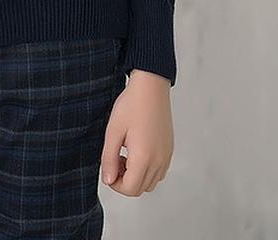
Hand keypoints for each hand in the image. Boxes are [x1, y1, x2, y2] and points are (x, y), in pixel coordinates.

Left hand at [100, 70, 173, 195]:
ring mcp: (166, 156)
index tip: (109, 166)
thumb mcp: (113, 131)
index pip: (130, 189)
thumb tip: (108, 180)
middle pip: (140, 189)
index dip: (115, 183)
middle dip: (124, 180)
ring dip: (136, 176)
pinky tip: (137, 149)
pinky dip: (147, 169)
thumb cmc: (132, 105)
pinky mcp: (169, 150)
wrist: (151, 87)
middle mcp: (159, 161)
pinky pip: (158, 171)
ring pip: (150, 182)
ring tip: (126, 153)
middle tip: (115, 159)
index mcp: (144, 158)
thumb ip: (109, 158)